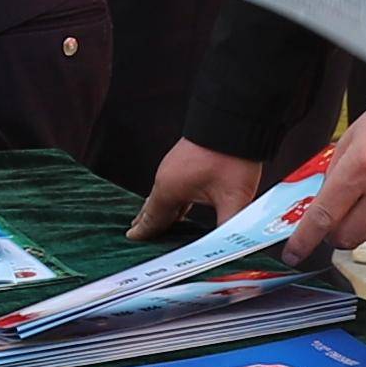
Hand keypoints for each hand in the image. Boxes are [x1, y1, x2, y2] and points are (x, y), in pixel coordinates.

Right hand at [132, 140, 268, 242]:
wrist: (234, 119)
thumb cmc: (231, 156)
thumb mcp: (233, 199)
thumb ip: (230, 227)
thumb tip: (231, 247)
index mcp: (169, 190)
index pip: (152, 219)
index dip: (143, 233)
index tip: (131, 240)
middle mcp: (166, 178)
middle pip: (153, 208)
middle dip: (148, 223)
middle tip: (139, 237)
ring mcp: (174, 167)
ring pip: (163, 197)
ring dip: (160, 212)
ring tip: (157, 225)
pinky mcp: (185, 160)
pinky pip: (172, 187)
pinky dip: (171, 201)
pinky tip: (179, 206)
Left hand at [300, 112, 365, 258]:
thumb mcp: (354, 137)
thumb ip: (334, 170)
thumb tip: (322, 201)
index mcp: (361, 167)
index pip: (323, 215)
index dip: (305, 240)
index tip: (295, 253)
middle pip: (347, 236)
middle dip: (336, 232)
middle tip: (338, 218)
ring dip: (365, 226)